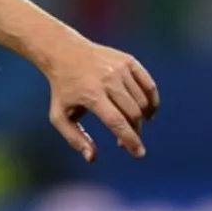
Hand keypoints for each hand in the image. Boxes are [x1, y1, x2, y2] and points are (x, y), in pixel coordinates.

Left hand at [44, 41, 159, 162]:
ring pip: (142, 102)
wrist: (64, 52)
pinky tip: (146, 112)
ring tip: (131, 125)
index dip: (130, 140)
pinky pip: (149, 86)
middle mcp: (107, 79)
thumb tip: (92, 158)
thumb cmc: (63, 89)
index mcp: (90, 93)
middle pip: (132, 113)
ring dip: (142, 119)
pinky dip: (152, 102)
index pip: (116, 121)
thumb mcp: (59, 114)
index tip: (139, 153)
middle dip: (135, 131)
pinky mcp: (129, 61)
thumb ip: (74, 138)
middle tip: (126, 141)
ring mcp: (120, 68)